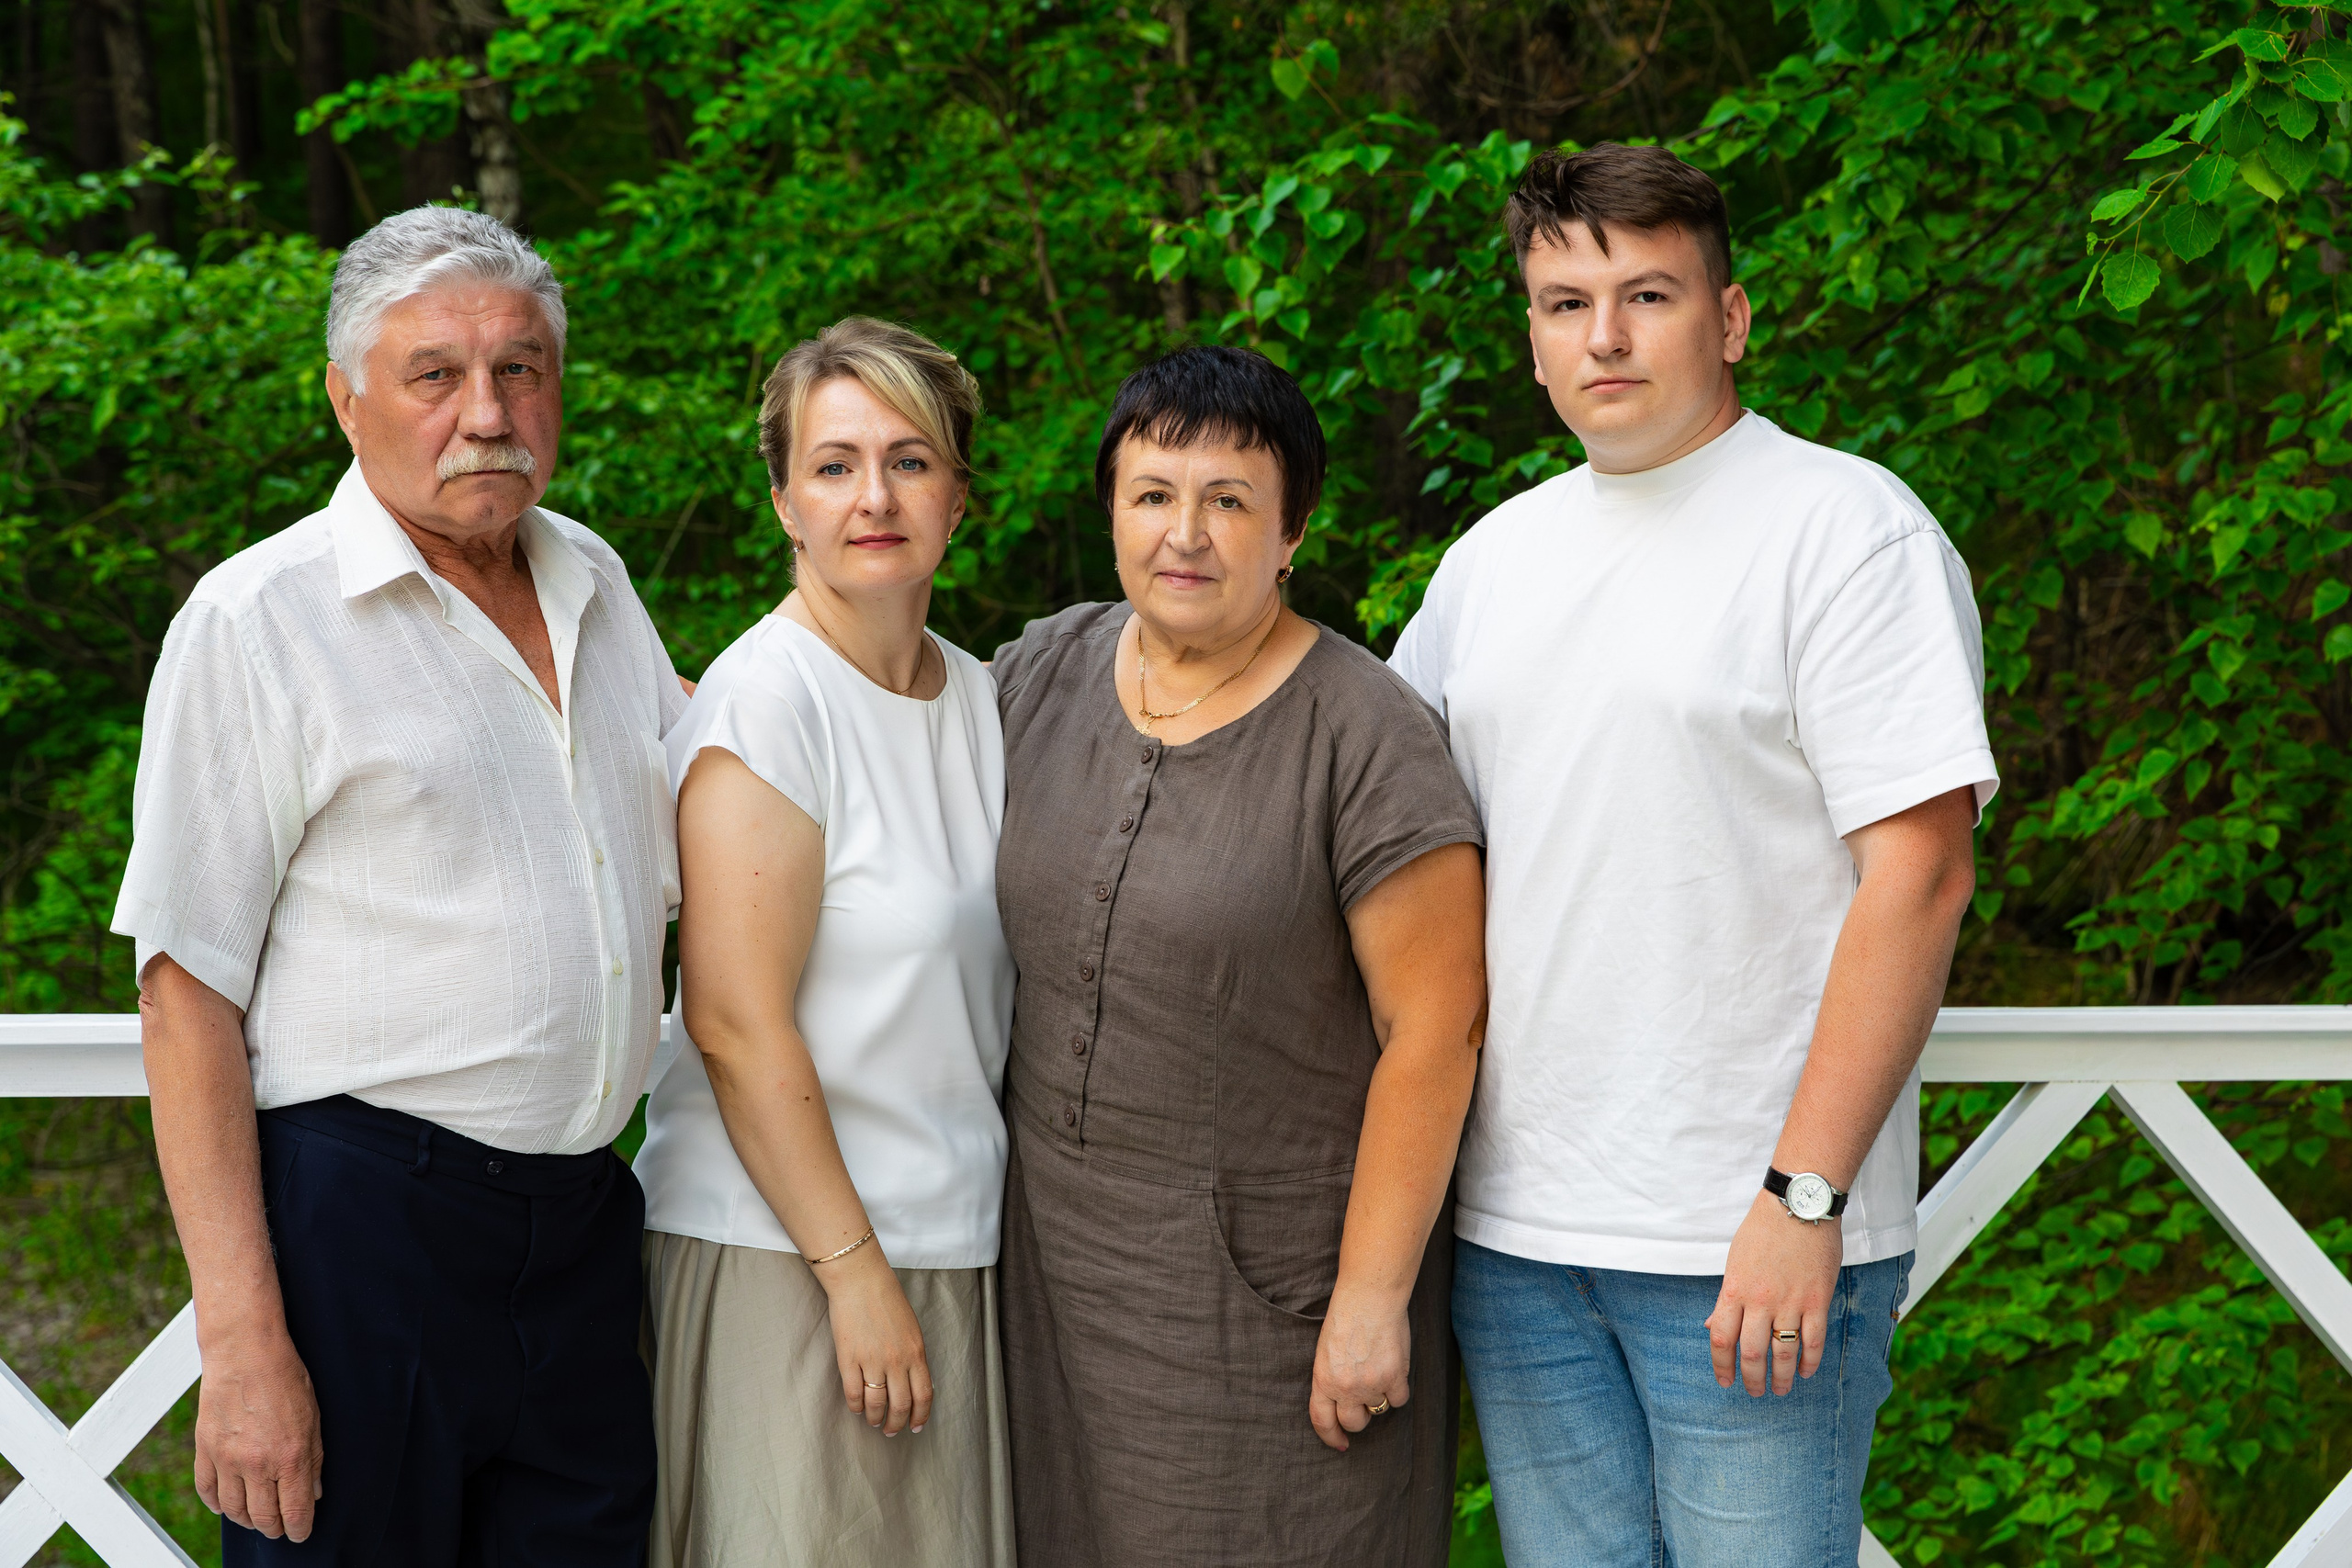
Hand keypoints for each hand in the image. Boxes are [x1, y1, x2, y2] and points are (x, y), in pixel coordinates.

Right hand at [192, 1327, 323, 1539]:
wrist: (245, 1353)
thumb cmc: (285, 1380)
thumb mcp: (313, 1418)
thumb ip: (314, 1460)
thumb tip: (313, 1493)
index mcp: (290, 1457)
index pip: (294, 1512)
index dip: (300, 1529)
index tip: (301, 1533)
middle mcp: (257, 1465)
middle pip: (263, 1518)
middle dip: (275, 1528)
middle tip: (280, 1527)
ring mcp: (227, 1460)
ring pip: (234, 1511)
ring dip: (247, 1520)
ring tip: (257, 1518)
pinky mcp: (205, 1450)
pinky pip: (207, 1491)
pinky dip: (217, 1505)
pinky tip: (227, 1506)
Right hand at [815, 1246, 931, 1435]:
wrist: (861, 1281)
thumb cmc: (887, 1300)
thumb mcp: (912, 1329)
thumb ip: (913, 1356)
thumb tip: (914, 1383)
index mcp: (916, 1352)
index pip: (924, 1395)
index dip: (921, 1416)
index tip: (916, 1426)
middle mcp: (896, 1361)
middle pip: (901, 1405)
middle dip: (897, 1424)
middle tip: (892, 1431)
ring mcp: (872, 1361)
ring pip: (876, 1404)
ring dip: (876, 1418)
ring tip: (874, 1422)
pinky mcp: (848, 1359)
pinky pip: (853, 1393)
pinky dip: (856, 1406)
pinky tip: (857, 1408)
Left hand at [1309, 1286, 1410, 1451]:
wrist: (1369, 1297)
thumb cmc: (1346, 1318)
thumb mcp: (1326, 1351)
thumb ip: (1332, 1378)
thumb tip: (1342, 1402)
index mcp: (1323, 1379)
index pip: (1322, 1421)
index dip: (1331, 1437)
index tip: (1340, 1444)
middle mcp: (1345, 1387)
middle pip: (1354, 1422)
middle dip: (1359, 1416)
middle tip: (1364, 1400)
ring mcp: (1370, 1384)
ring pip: (1379, 1410)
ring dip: (1380, 1397)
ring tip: (1378, 1369)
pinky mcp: (1394, 1377)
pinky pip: (1399, 1400)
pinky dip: (1399, 1389)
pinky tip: (1394, 1369)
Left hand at [1706, 1188, 1843, 1396]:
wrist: (1798, 1205)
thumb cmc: (1762, 1231)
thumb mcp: (1735, 1261)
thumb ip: (1726, 1297)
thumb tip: (1711, 1326)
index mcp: (1734, 1289)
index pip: (1720, 1337)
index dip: (1721, 1364)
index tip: (1724, 1380)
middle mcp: (1759, 1301)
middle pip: (1752, 1353)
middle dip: (1751, 1380)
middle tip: (1754, 1392)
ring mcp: (1790, 1302)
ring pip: (1783, 1354)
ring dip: (1782, 1378)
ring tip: (1781, 1390)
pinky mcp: (1817, 1300)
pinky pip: (1813, 1340)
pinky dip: (1810, 1362)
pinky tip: (1807, 1372)